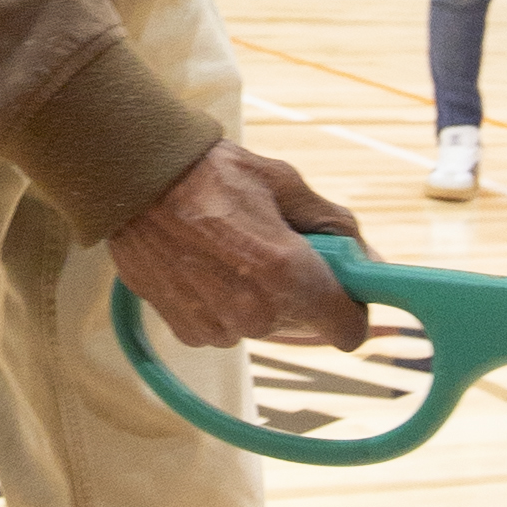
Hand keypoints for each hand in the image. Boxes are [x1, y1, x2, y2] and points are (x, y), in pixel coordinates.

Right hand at [108, 140, 361, 354]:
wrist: (135, 180)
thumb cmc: (213, 174)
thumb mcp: (285, 184)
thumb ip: (337, 228)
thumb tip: (371, 264)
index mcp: (289, 274)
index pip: (350, 331)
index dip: (351, 307)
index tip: (342, 286)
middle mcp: (257, 312)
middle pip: (305, 323)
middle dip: (301, 291)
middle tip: (273, 245)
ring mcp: (220, 327)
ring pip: (264, 326)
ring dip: (260, 298)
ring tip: (231, 250)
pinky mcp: (189, 332)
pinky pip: (227, 328)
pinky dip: (224, 304)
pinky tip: (205, 265)